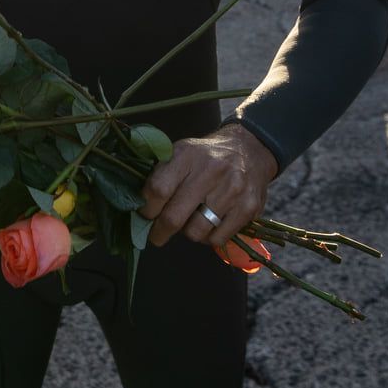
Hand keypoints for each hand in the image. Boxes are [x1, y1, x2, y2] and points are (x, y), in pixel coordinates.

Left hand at [138, 124, 279, 247]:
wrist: (250, 148)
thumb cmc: (207, 156)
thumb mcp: (182, 152)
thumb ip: (161, 175)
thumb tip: (137, 206)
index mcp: (187, 155)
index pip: (158, 189)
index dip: (146, 209)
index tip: (144, 215)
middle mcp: (211, 171)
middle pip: (174, 217)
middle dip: (159, 232)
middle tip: (156, 236)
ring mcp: (232, 190)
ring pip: (195, 232)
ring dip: (187, 233)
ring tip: (190, 222)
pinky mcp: (248, 208)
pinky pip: (217, 239)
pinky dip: (209, 238)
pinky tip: (210, 224)